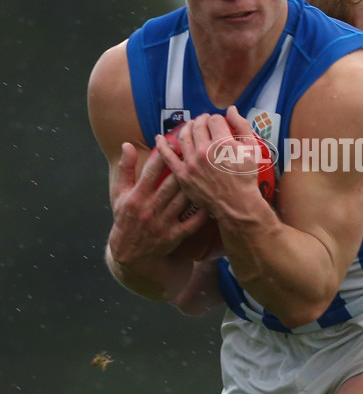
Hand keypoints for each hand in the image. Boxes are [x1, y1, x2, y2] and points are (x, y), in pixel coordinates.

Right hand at [108, 142, 210, 265]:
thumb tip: (127, 144)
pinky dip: (203, 211)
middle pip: (171, 183)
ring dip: (197, 185)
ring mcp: (163, 223)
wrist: (128, 253)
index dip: (163, 154)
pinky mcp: (173, 236)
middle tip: (199, 152)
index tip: (175, 140)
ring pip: (183, 200)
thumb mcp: (119, 193)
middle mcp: (149, 209)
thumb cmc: (125, 217)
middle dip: (185, 167)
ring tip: (209, 171)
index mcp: (136, 196)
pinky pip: (192, 223)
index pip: (151, 171)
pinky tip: (212, 198)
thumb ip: (125, 169)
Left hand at [154, 107, 263, 217]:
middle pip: (199, 125)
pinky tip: (160, 138)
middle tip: (206, 122)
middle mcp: (205, 151)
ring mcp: (191, 163)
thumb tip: (231, 109)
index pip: (214, 119)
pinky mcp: (183, 175)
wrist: (237, 204)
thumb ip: (243, 126)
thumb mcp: (253, 149)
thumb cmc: (247, 177)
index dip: (218, 119)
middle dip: (203, 120)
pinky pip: (167, 157)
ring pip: (184, 135)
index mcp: (223, 143)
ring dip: (188, 127)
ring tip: (192, 127)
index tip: (220, 124)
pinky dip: (162, 145)